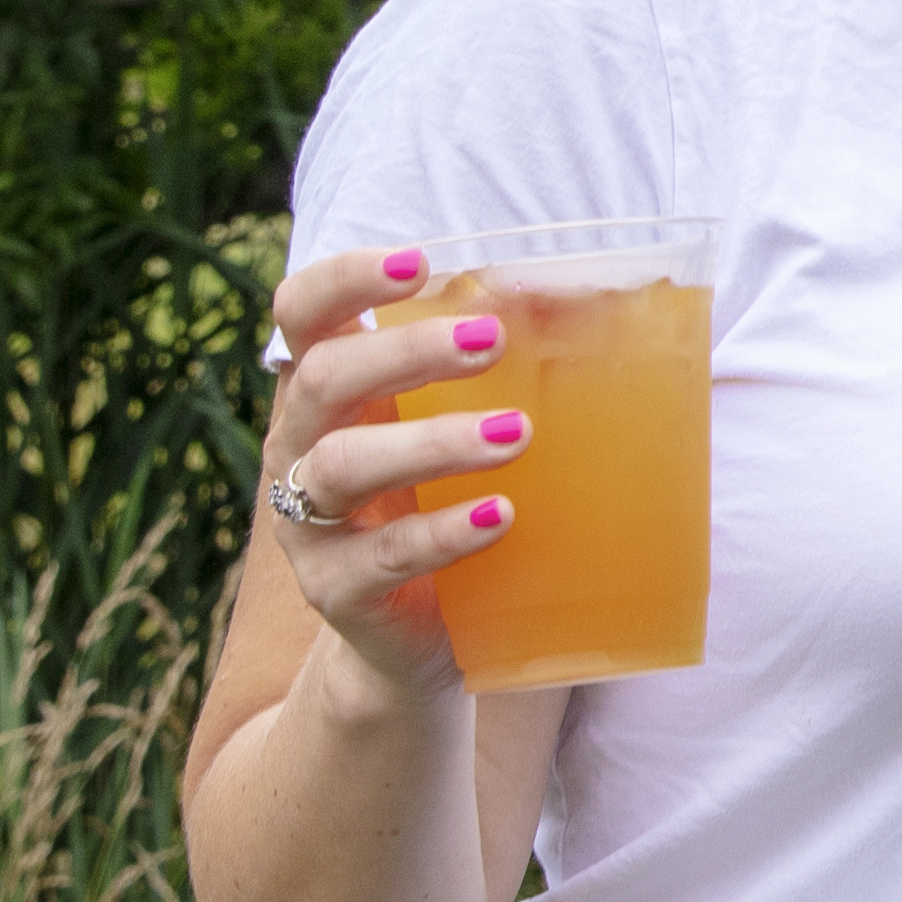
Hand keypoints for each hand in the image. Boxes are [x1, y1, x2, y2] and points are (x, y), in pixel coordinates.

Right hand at [252, 242, 528, 683]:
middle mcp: (300, 447)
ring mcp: (309, 523)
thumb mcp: (465, 433)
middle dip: (405, 353)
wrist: (423, 638)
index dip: (345, 279)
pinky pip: (379, 557)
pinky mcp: (336, 591)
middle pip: (321, 378)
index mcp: (330, 393)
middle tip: (491, 341)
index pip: (304, 313)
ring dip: (431, 442)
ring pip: (340, 467)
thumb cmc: (450, 506)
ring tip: (517, 434)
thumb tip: (601, 306)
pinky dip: (441, 533)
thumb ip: (505, 375)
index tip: (419, 263)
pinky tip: (499, 516)